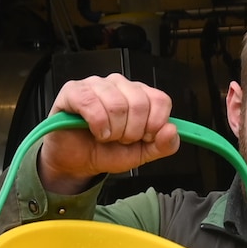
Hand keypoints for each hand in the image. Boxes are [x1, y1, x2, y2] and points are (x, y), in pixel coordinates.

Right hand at [37, 74, 180, 191]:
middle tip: (120, 139)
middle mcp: (119, 85)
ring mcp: (96, 85)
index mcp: (139, 95)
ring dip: (113, 130)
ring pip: (116, 104)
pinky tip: (95, 131)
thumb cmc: (106, 151)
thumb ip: (163, 146)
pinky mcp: (74, 91)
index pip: (160, 100)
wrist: (77, 162)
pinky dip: (97, 124)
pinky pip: (91, 102)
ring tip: (106, 136)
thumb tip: (172, 130)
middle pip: (139, 103)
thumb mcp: (140, 154)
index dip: (155, 124)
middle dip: (131, 132)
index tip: (144, 137)